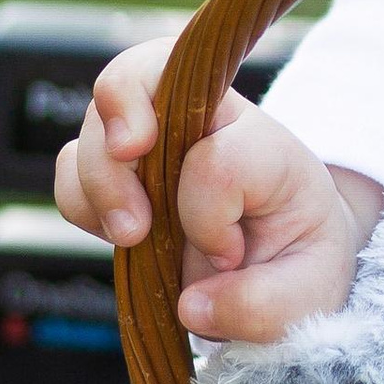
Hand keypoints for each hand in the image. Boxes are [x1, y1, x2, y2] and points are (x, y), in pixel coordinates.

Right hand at [55, 37, 383, 341]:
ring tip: (129, 234)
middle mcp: (212, 124)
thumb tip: (191, 306)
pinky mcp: (126, 167)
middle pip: (147, 77)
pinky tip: (112, 230)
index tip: (230, 255)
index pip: (219, 158)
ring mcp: (163, 139)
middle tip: (134, 223)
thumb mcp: (309, 295)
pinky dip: (78, 197)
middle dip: (121, 143)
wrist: (288, 258)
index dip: (210, 216)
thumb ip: (261, 306)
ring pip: (100, 118)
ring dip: (96, 181)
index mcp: (267, 149)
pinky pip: (74, 161)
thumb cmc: (299, 265)